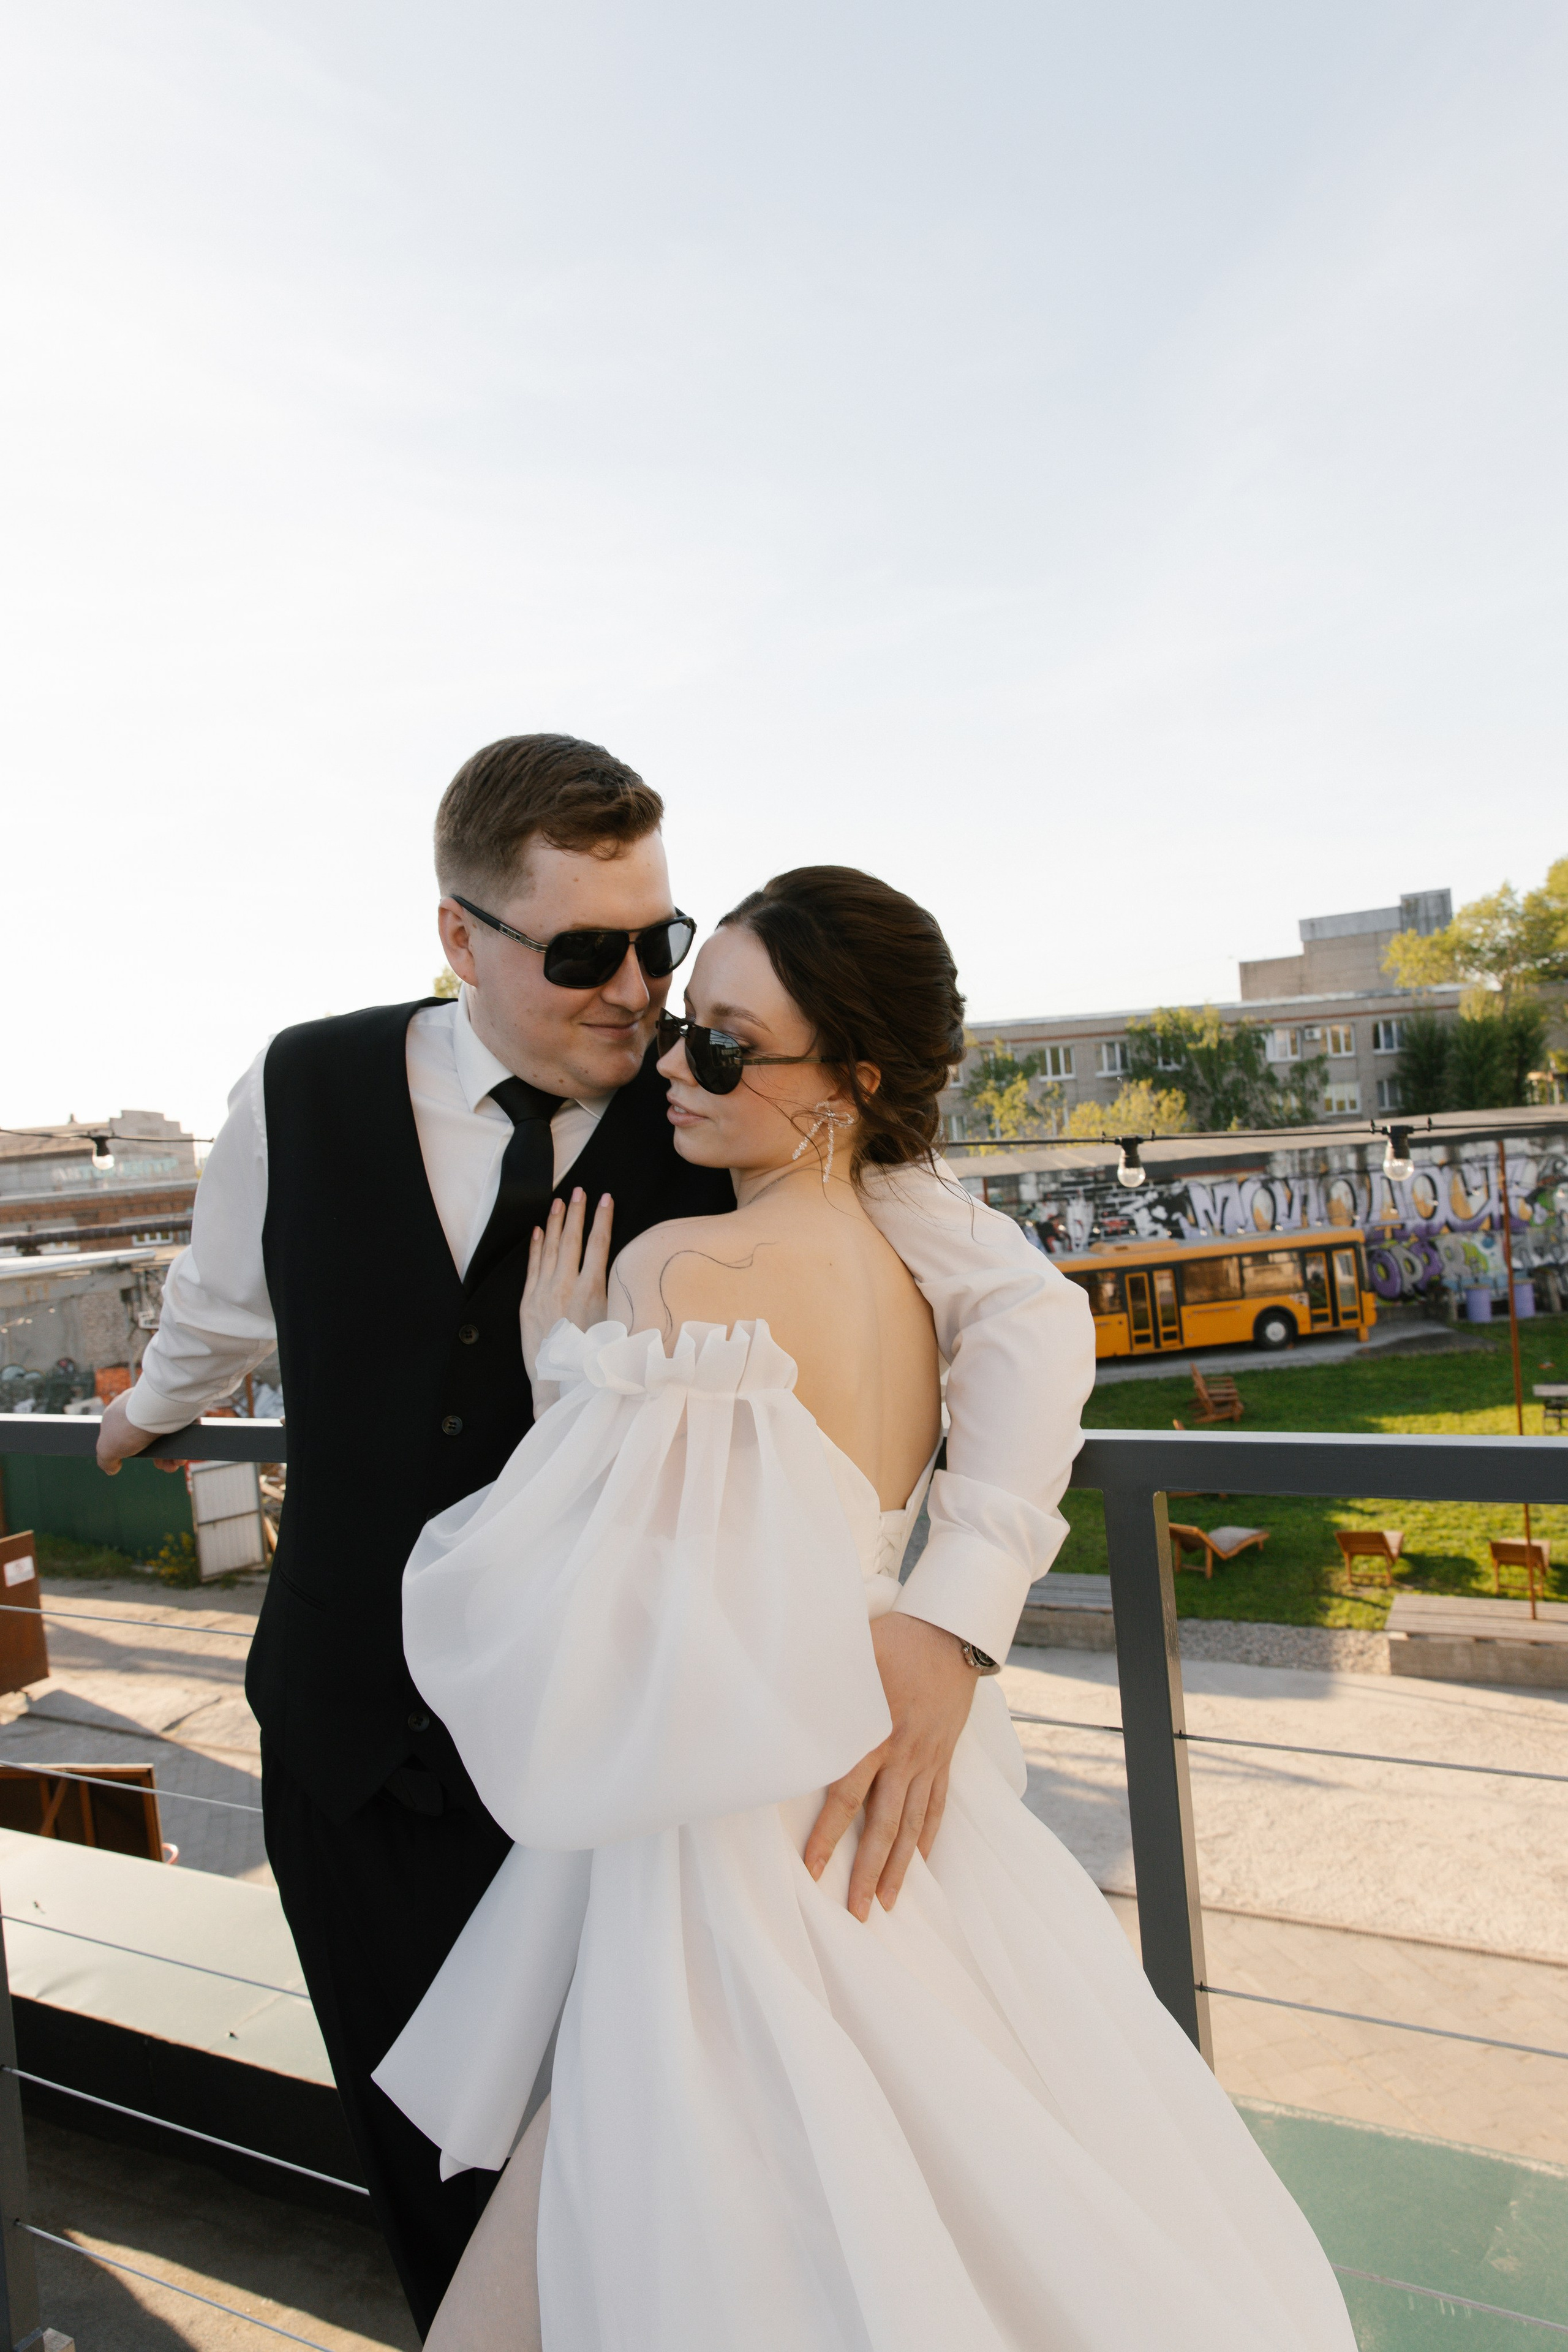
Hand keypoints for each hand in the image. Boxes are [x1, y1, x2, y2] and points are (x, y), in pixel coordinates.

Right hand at [96, 1392, 182, 1476]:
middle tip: (164, 1466)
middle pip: (147, 1437)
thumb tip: (111, 1468)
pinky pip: (182, 1427)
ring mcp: (160, 1406)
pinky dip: (183, 1443)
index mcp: (119, 1411)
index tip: (136, 1459)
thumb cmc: (128, 1427)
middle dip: (157, 1456)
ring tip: (175, 1464)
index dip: (128, 1450)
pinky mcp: (178, 1407)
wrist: (157, 1410)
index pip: (121, 1432)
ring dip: (171, 1454)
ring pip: (167, 1435)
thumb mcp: (106, 1449)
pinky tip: (181, 1456)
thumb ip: (105, 1460)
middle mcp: (140, 1406)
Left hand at [520, 1189, 613, 1380]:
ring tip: (559, 1202)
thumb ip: (617, 1300)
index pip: (598, 1245)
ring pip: (549, 1248)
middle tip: (579, 1191)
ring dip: (554, 1223)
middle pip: (572, 1240)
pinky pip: (532, 1266)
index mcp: (591, 1291)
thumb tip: (632, 1280)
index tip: (605, 1199)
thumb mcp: (614, 1327)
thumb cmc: (593, 1361)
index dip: (602, 1220)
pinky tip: (537, 1231)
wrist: (558, 1384)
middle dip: (577, 1212)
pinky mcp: (527, 1302)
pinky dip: (535, 1246)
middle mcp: (565, 1286)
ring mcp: (543, 1292)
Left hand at [803, 1615, 977, 1920]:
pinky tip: (920, 1864)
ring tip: (889, 1905)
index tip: (813, 1871)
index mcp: (877, 1732)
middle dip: (869, 1872)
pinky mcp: (945, 1758)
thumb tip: (776, 1700)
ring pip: (913, 1825)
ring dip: (901, 1868)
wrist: (953, 1631)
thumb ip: (820, 1683)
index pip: (847, 1796)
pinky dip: (929, 1838)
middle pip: (884, 1824)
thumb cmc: (895, 1637)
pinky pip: (938, 1807)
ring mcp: (929, 1760)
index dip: (828, 1835)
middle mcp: (904, 1755)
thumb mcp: (853, 1653)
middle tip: (856, 1914)